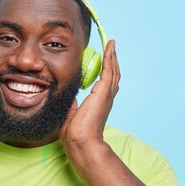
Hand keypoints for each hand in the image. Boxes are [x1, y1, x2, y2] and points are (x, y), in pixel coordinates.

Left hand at [59, 39, 120, 154]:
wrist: (80, 141)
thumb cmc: (75, 134)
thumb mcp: (71, 115)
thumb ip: (73, 105)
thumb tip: (71, 97)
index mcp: (99, 103)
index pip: (105, 83)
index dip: (106, 71)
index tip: (104, 61)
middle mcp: (106, 97)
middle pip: (112, 74)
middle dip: (112, 61)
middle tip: (111, 48)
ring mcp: (106, 94)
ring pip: (113, 70)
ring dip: (112, 56)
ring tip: (111, 45)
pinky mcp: (104, 91)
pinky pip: (109, 69)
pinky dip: (110, 57)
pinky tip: (110, 47)